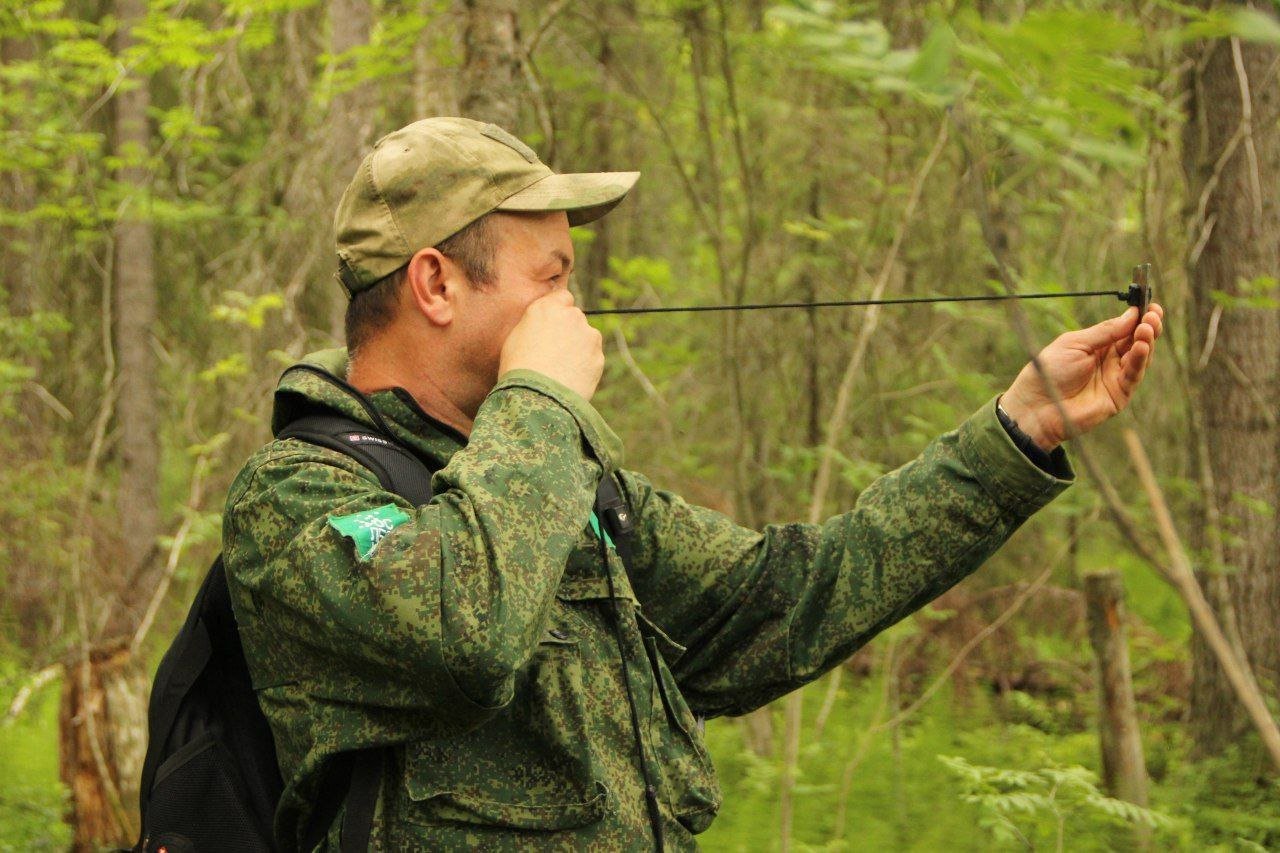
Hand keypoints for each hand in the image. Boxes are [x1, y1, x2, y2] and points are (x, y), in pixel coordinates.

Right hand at [499, 289, 603, 399]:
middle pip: (575, 318)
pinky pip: (592, 358)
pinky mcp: (598, 357)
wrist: (538, 396)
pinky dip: (584, 365)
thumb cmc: (518, 367)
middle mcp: (572, 316)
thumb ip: (534, 322)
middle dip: (568, 330)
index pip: (562, 297)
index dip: (558, 311)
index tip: (552, 324)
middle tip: (553, 352)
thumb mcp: (515, 337)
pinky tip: (569, 378)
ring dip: (578, 347)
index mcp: (548, 307)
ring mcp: (589, 336)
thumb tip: (542, 323)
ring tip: (560, 368)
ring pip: (586, 337)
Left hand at [999, 303, 1164, 449]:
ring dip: (1146, 341)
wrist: (1036, 404)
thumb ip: (1104, 331)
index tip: (1150, 305)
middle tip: (1153, 316)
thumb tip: (1131, 315)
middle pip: (1137, 341)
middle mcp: (1110, 360)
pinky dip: (1139, 360)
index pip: (1125, 329)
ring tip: (1146, 328)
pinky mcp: (1119, 395)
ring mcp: (1116, 377)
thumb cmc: (1049, 372)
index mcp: (1098, 345)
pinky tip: (1141, 346)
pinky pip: (1133, 375)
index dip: (1139, 318)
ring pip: (1140, 357)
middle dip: (1147, 327)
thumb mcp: (1075, 343)